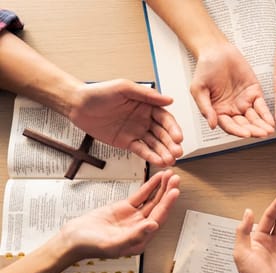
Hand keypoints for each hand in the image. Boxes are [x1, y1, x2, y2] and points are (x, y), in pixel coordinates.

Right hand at [58, 170, 180, 259]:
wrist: (72, 239)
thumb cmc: (89, 246)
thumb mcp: (112, 243)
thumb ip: (134, 235)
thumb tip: (153, 226)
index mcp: (141, 240)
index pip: (158, 219)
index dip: (167, 205)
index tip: (174, 192)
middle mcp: (141, 228)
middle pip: (159, 208)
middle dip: (169, 193)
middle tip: (176, 179)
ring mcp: (134, 217)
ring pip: (152, 200)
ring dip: (162, 188)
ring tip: (171, 175)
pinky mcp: (126, 208)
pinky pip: (141, 195)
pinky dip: (150, 186)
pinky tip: (158, 178)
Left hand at [67, 80, 183, 166]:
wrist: (77, 105)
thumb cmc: (98, 92)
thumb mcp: (124, 88)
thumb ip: (147, 94)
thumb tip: (168, 100)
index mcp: (147, 105)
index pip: (165, 118)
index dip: (173, 128)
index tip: (178, 137)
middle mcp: (144, 119)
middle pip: (163, 133)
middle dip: (171, 144)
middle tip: (178, 152)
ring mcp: (136, 131)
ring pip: (155, 144)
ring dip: (164, 152)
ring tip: (171, 161)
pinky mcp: (127, 142)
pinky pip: (142, 150)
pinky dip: (151, 156)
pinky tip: (159, 161)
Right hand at [191, 42, 274, 137]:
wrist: (216, 51)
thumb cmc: (204, 69)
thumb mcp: (198, 89)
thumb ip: (205, 108)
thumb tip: (212, 125)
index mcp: (218, 111)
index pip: (229, 126)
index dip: (237, 131)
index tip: (246, 134)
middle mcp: (232, 109)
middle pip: (244, 124)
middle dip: (254, 130)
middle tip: (262, 134)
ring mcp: (244, 102)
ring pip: (254, 118)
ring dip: (262, 125)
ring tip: (269, 130)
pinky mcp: (254, 93)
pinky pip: (262, 106)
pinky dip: (267, 114)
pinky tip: (271, 120)